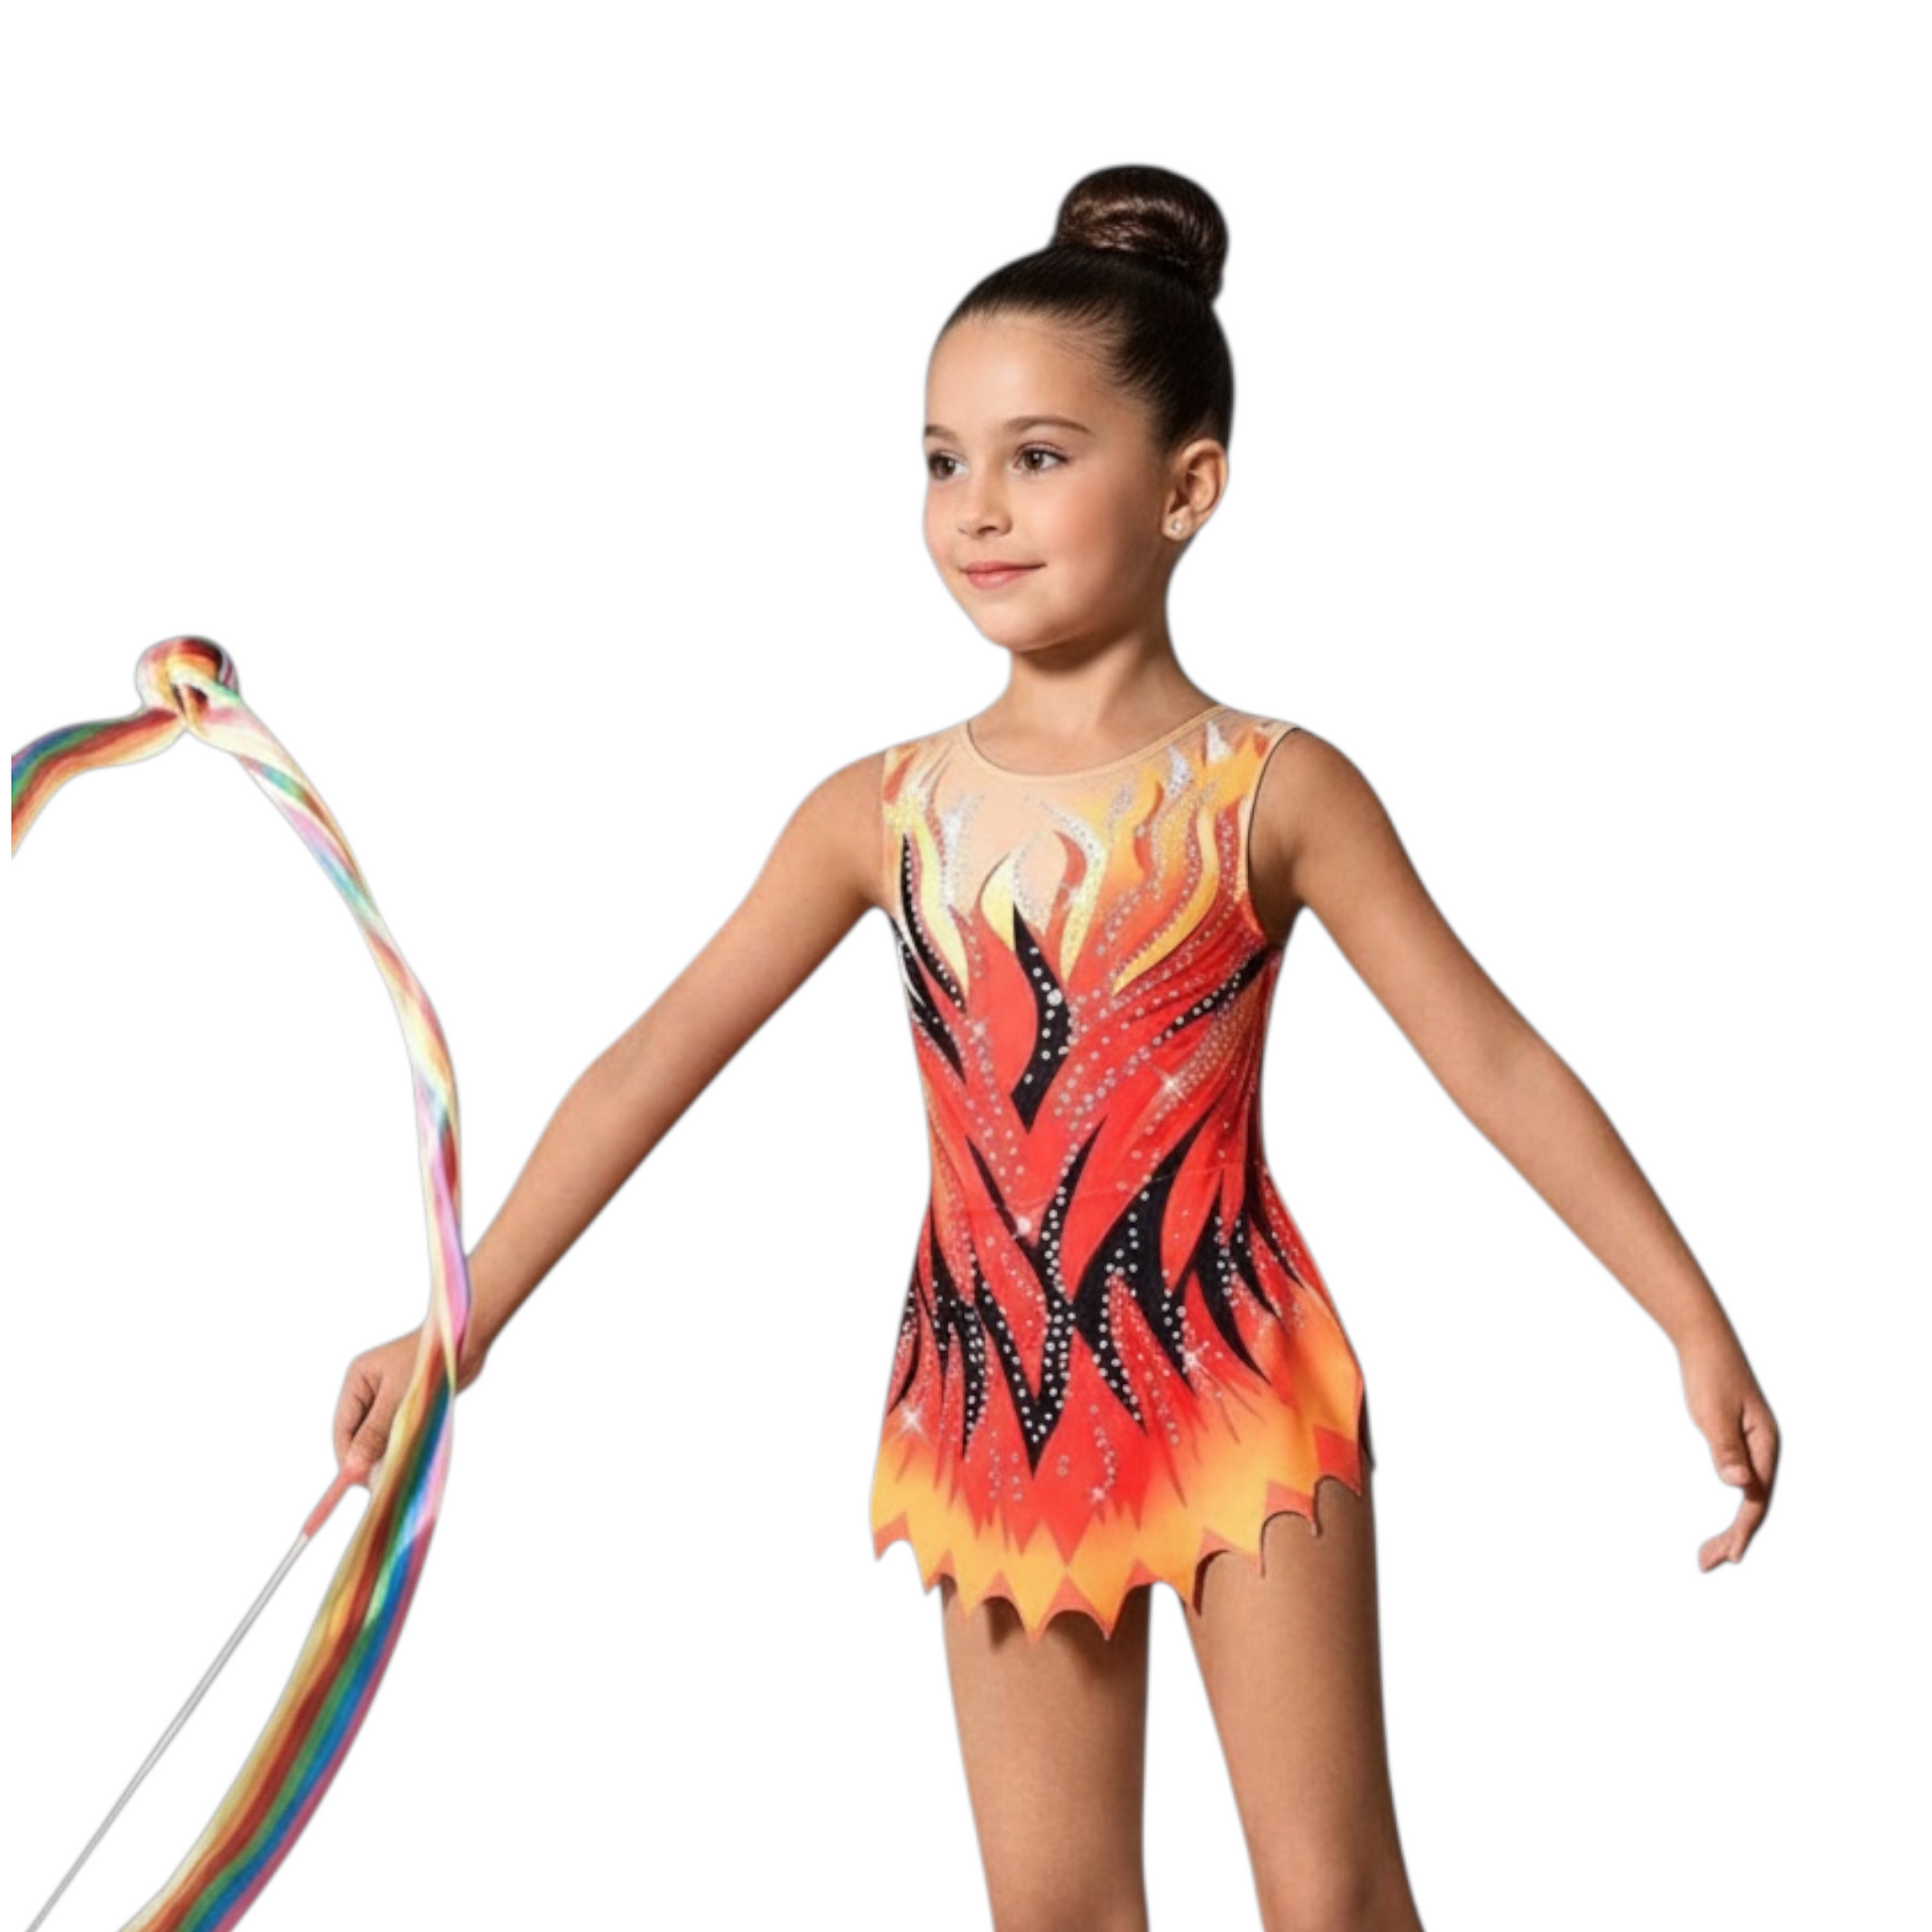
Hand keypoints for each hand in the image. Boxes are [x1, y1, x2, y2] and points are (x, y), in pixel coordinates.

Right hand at [333, 1323, 486, 1485]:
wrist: (467, 1341)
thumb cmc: (430, 1362)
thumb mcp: (398, 1399)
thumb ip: (375, 1433)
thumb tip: (353, 1468)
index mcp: (357, 1380)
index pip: (343, 1429)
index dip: (347, 1458)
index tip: (356, 1482)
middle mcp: (369, 1390)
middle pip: (358, 1436)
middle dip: (366, 1460)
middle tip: (379, 1486)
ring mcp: (388, 1398)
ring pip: (378, 1437)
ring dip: (385, 1456)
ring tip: (395, 1478)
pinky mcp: (408, 1405)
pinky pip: (397, 1433)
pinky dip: (399, 1448)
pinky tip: (407, 1463)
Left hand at [1678, 1319, 1778, 1569]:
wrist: (1704, 1339)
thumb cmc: (1710, 1374)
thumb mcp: (1713, 1413)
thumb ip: (1726, 1449)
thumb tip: (1739, 1485)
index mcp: (1764, 1445)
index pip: (1756, 1498)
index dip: (1743, 1530)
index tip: (1730, 1557)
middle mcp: (1763, 1448)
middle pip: (1754, 1503)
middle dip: (1733, 1537)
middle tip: (1705, 1563)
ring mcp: (1753, 1445)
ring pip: (1747, 1495)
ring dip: (1731, 1526)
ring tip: (1707, 1553)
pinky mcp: (1739, 1440)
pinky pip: (1740, 1481)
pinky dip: (1729, 1504)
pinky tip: (1722, 1519)